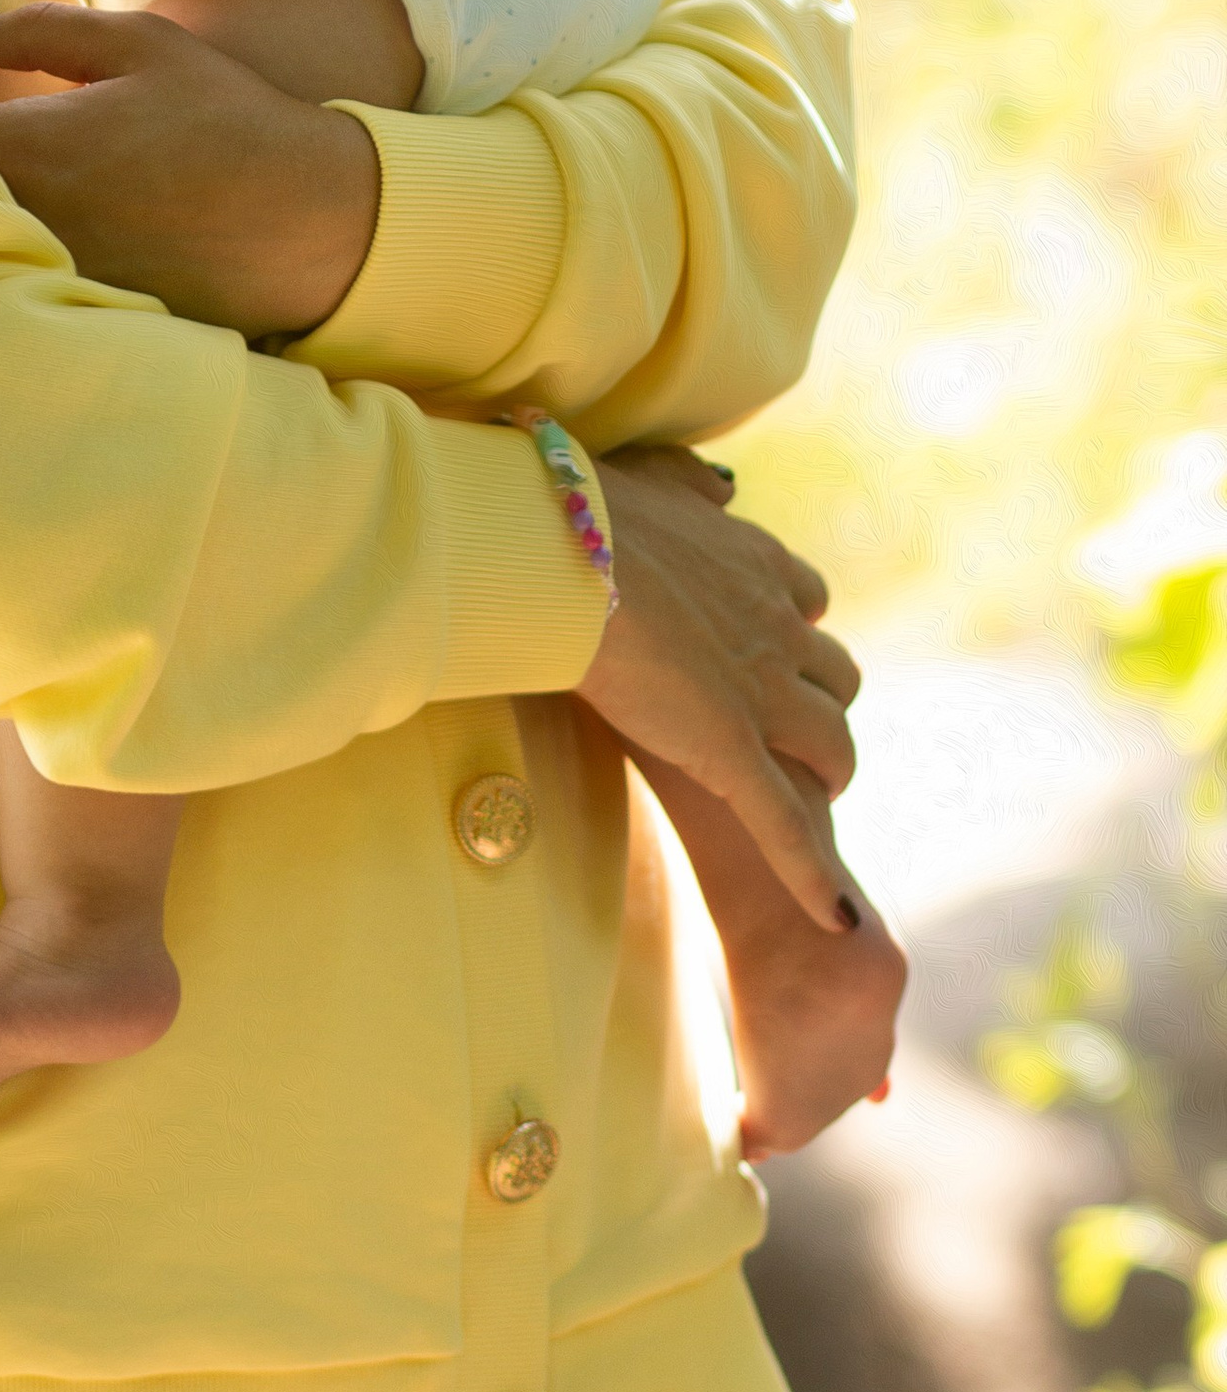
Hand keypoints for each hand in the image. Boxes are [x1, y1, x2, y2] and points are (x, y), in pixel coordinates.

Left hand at [0, 4, 377, 336]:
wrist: (309, 218)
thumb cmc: (224, 116)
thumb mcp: (138, 44)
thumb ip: (36, 32)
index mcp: (31, 145)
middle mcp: (28, 218)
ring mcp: (53, 274)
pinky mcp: (82, 313)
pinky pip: (22, 285)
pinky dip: (16, 268)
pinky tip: (46, 249)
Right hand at [577, 448, 863, 929]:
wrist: (556, 550)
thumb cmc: (581, 508)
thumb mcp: (652, 475)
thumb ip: (691, 484)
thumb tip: (721, 485)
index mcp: (755, 562)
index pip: (805, 599)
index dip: (791, 629)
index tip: (768, 645)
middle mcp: (775, 627)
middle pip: (836, 677)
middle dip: (819, 705)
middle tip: (786, 730)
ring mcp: (759, 694)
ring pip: (832, 747)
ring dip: (825, 774)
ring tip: (808, 798)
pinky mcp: (730, 752)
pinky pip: (784, 824)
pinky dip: (814, 874)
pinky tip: (834, 915)